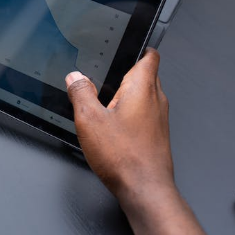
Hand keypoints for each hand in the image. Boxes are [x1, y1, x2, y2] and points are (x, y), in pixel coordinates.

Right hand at [65, 49, 205, 234]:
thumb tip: (75, 78)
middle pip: (148, 74)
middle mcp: (156, 100)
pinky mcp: (157, 135)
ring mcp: (159, 119)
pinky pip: (145, 114)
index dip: (140, 47)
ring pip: (146, 95)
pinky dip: (132, 113)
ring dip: (129, 94)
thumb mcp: (89, 120)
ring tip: (107, 101)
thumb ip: (81, 93)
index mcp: (142, 87)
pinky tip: (114, 126)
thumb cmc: (124, 157)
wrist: (145, 189)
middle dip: (129, 71)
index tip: (130, 45)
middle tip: (109, 74)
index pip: (150, 56)